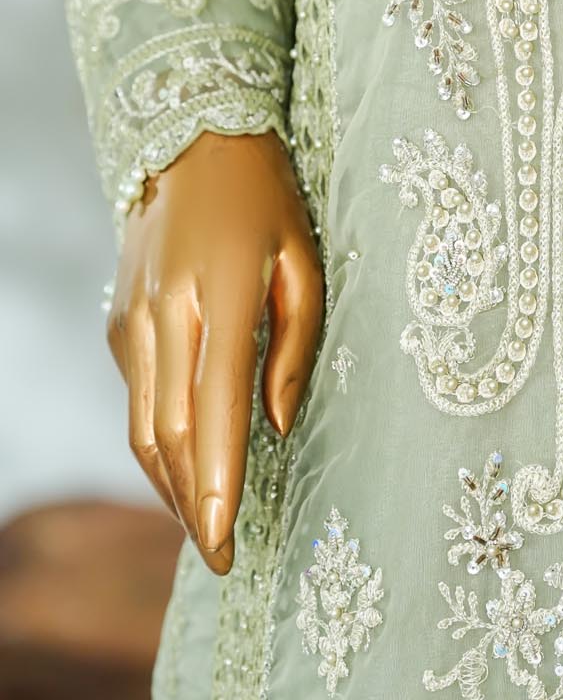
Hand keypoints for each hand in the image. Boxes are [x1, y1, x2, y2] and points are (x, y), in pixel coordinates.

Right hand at [105, 129, 323, 575]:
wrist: (193, 142)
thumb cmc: (268, 201)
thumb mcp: (305, 259)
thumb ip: (296, 342)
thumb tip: (276, 424)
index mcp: (222, 294)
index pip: (218, 406)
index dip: (220, 480)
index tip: (228, 539)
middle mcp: (166, 311)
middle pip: (171, 432)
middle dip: (194, 503)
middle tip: (222, 558)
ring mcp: (134, 318)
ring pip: (143, 425)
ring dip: (170, 484)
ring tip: (205, 530)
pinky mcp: (120, 321)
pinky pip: (138, 397)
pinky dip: (160, 441)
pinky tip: (187, 467)